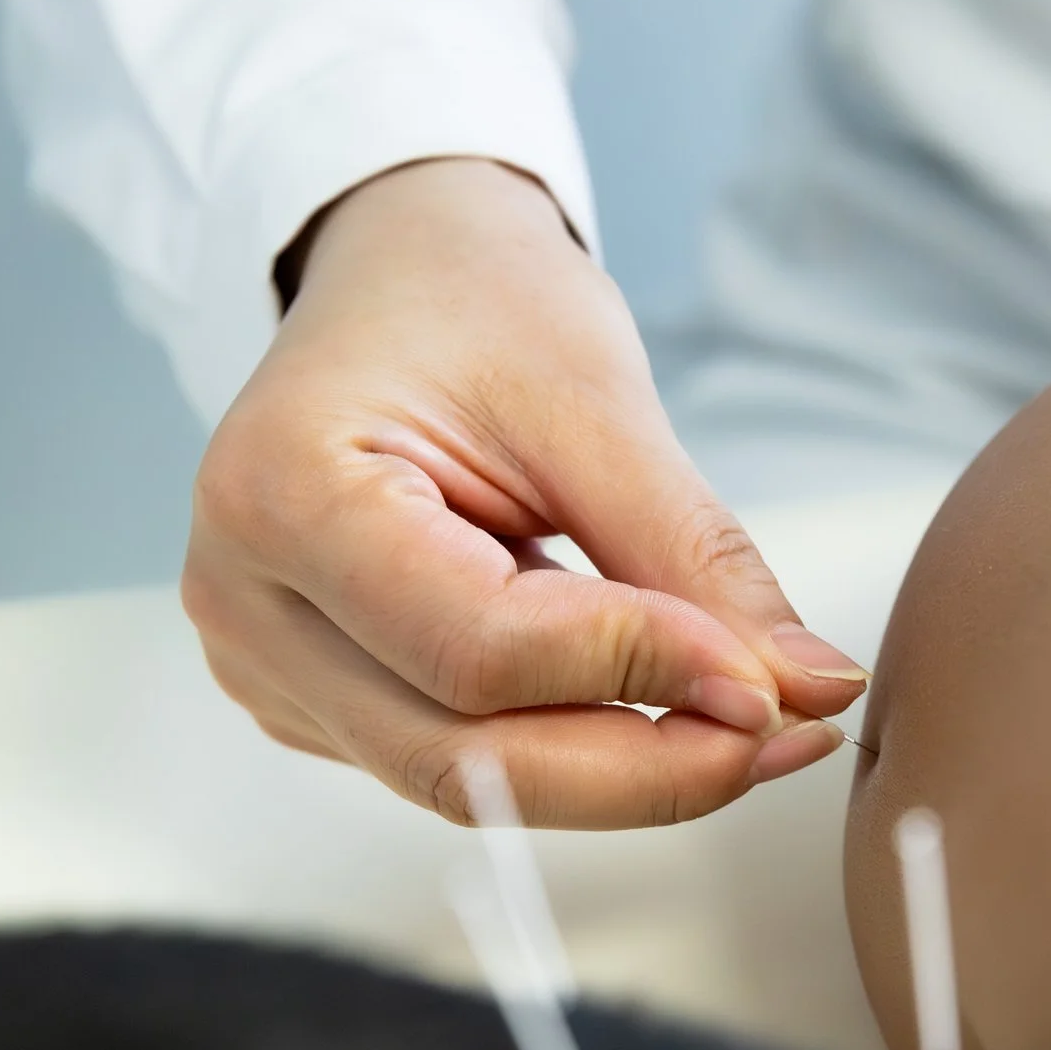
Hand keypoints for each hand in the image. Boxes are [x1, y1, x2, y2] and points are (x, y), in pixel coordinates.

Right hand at [181, 158, 868, 827]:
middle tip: (787, 735)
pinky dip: (574, 748)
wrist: (393, 270)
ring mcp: (268, 665)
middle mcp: (245, 604)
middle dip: (644, 768)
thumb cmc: (470, 297)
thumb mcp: (596, 396)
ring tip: (755, 721)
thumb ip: (692, 555)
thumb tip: (805, 691)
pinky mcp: (315, 699)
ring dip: (623, 771)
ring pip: (464, 780)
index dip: (636, 675)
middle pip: (461, 759)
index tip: (772, 681)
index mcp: (283, 496)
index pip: (477, 651)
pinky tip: (659, 700)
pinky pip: (455, 759)